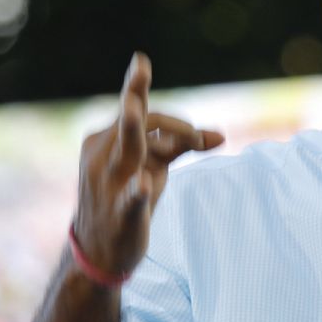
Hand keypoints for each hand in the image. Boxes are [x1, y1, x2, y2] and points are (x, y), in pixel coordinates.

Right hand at [72, 52, 223, 276]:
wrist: (100, 251)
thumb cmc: (128, 195)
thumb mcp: (154, 165)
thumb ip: (183, 145)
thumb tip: (221, 135)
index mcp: (109, 139)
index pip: (140, 113)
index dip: (159, 105)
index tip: (166, 90)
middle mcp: (104, 155)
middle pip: (135, 123)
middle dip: (142, 101)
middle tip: (144, 71)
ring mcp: (110, 183)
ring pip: (127, 151)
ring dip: (132, 130)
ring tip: (135, 108)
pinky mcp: (121, 214)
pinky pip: (129, 199)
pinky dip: (137, 192)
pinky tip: (144, 185)